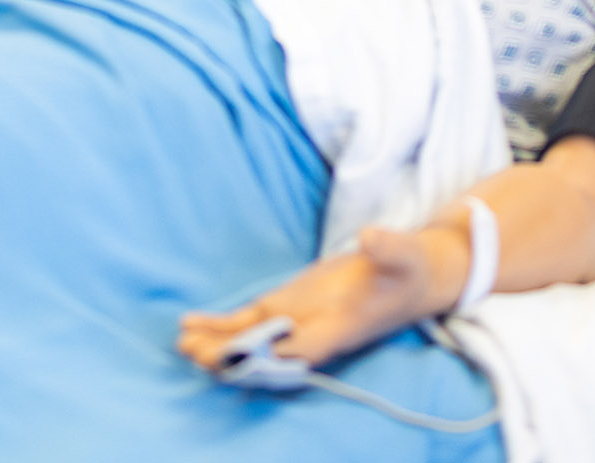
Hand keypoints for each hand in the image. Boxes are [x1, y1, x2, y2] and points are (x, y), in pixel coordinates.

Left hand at [177, 221, 469, 373]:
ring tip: (183, 341)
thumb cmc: (409, 268)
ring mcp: (297, 320)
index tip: (241, 354)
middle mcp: (314, 333)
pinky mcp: (289, 306)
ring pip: (251, 341)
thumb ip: (389, 247)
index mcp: (340, 329)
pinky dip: (220, 325)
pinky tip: (190, 324)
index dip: (272, 357)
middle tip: (196, 351)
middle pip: (267, 354)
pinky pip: (250, 322)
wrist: (411, 273)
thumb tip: (372, 237)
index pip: (302, 351)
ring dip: (217, 345)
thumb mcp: (405, 254)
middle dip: (232, 356)